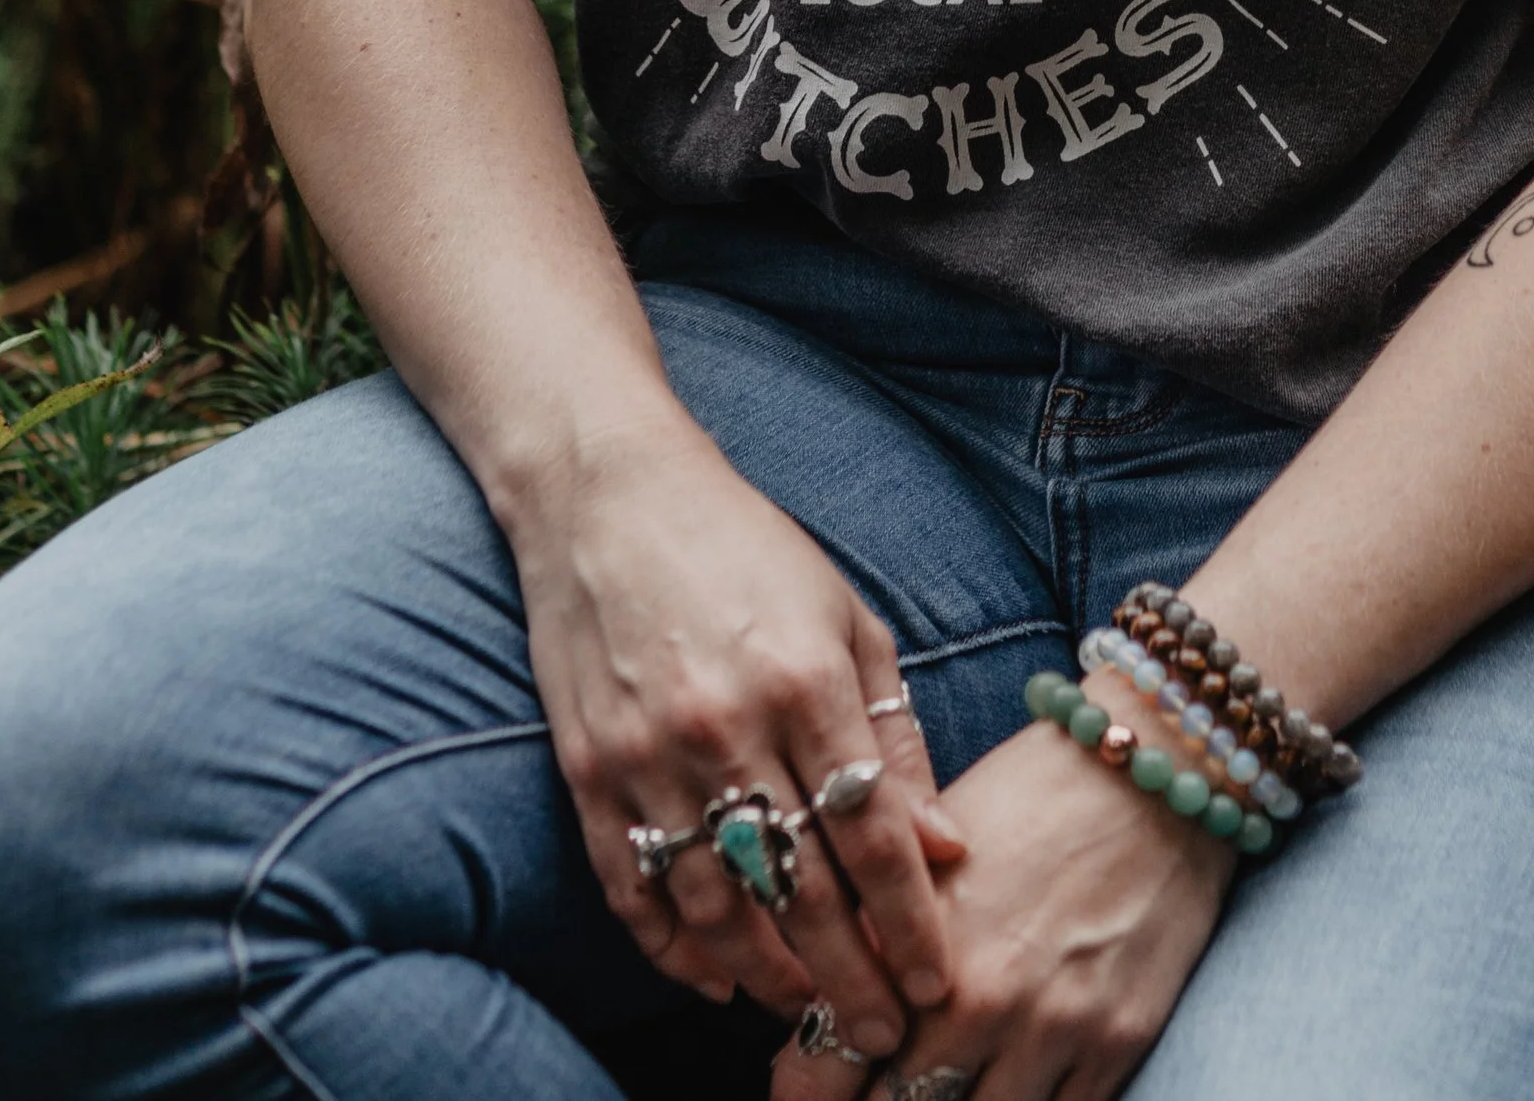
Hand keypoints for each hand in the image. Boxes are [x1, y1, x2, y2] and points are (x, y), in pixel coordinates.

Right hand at [509, 424, 965, 1062]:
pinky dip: (675, 950)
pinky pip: (635, 890)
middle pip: (802, 891)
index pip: (872, 836)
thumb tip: (944, 846)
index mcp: (807, 680)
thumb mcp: (846, 616)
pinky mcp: (589, 771)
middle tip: (887, 1041)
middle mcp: (729, 725)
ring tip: (815, 1020)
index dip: (910, 924)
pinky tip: (718, 981)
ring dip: (773, 980)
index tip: (938, 985)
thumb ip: (894, 733)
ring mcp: (651, 754)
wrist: (607, 492)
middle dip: (853, 980)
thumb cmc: (746, 549)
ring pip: (720, 908)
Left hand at [770, 719, 1230, 1100]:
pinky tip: (1001, 1090)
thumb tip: (815, 1017)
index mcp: (923, 949)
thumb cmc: (1031, 797)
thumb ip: (874, 941)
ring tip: (933, 1085)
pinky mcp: (1118, 1046)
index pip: (827, 1068)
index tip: (796, 1095)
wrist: (1153, 768)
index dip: (803, 1090)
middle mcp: (984, 1005)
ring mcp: (1056, 1034)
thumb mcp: (933, 858)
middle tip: (870, 1087)